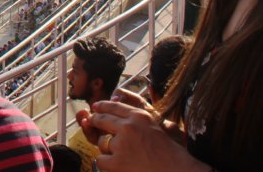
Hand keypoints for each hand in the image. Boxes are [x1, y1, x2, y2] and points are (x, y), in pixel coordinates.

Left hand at [89, 100, 208, 171]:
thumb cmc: (171, 152)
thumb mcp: (158, 126)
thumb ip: (138, 118)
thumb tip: (115, 97)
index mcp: (140, 116)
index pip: (115, 106)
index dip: (103, 106)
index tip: (95, 106)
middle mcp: (129, 127)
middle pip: (102, 119)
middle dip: (95, 121)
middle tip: (91, 122)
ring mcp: (122, 144)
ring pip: (101, 142)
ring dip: (107, 149)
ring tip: (121, 155)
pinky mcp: (118, 162)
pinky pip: (101, 160)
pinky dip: (107, 164)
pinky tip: (117, 166)